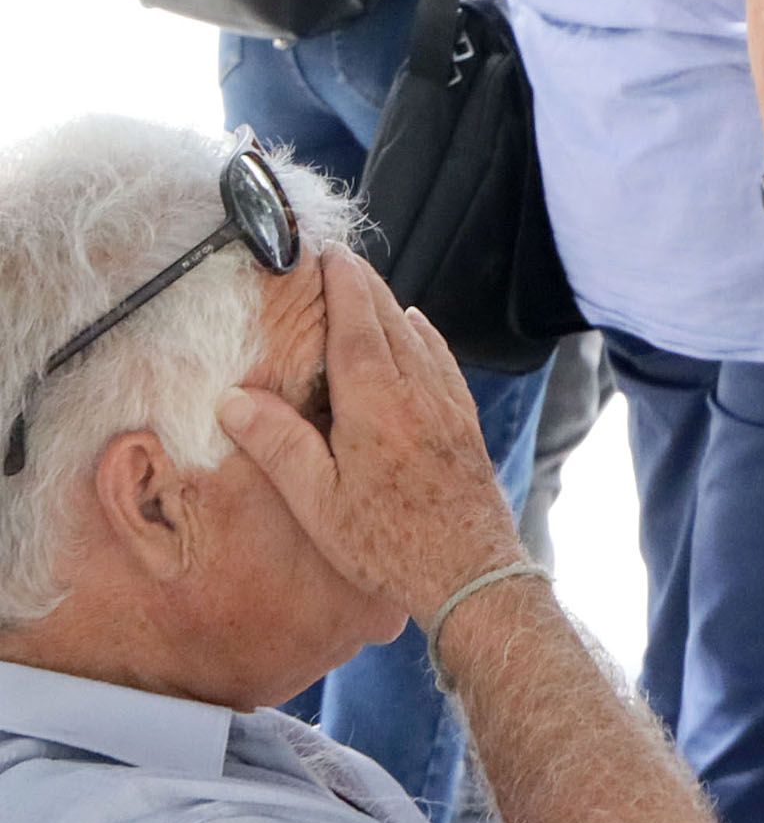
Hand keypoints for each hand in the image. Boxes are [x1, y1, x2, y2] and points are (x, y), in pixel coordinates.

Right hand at [215, 247, 525, 627]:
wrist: (470, 568)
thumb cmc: (388, 542)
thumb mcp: (318, 501)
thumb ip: (279, 443)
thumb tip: (234, 398)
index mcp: (378, 403)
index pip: (357, 326)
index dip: (343, 287)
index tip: (329, 254)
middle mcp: (419, 392)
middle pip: (391, 323)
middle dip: (365, 288)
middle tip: (341, 259)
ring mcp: (448, 406)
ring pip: (420, 340)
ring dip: (393, 308)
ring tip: (371, 289)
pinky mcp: (465, 424)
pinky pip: (442, 362)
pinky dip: (425, 337)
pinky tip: (419, 332)